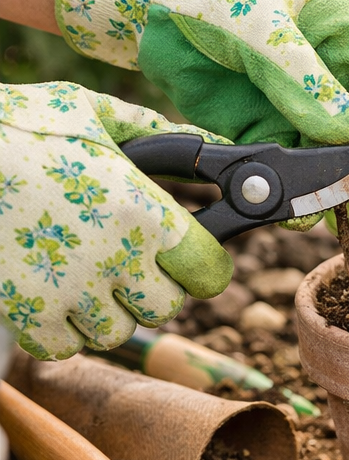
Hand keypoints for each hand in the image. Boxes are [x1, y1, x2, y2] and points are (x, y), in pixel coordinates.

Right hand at [0, 82, 230, 359]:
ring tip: (81, 275)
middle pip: (165, 308)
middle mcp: (119, 258)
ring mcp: (72, 290)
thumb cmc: (18, 125)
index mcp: (148, 214)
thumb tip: (218, 146)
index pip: (211, 273)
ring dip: (104, 311)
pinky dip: (59, 330)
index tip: (186, 258)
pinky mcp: (27, 311)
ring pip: (116, 332)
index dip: (201, 267)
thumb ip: (159, 132)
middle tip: (123, 263)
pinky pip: (64, 346)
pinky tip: (50, 294)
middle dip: (148, 290)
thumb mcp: (92, 112)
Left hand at [53, 0, 348, 204]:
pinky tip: (298, 214)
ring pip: (336, 158)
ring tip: (335, 213)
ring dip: (335, 189)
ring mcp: (308, 105)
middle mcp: (341, 73)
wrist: (149, 4)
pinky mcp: (274, 131)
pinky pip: (294, 169)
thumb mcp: (257, 26)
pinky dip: (296, 194)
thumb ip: (301, 79)